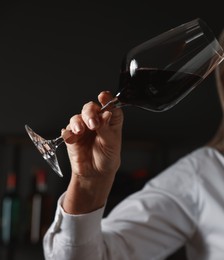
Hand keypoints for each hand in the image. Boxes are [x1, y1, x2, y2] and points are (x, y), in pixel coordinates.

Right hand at [61, 91, 123, 213]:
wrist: (95, 173)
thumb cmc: (107, 157)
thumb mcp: (111, 143)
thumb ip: (106, 128)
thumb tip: (105, 114)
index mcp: (110, 120)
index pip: (110, 105)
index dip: (107, 99)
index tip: (103, 96)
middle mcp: (96, 121)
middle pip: (90, 108)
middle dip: (90, 113)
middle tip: (93, 124)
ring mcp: (83, 127)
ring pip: (77, 117)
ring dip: (78, 122)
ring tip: (80, 131)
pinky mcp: (71, 136)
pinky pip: (67, 130)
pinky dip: (69, 133)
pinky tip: (72, 138)